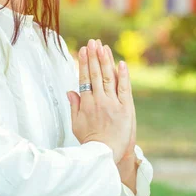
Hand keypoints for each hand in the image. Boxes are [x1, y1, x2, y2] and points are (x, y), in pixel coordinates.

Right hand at [66, 38, 133, 163]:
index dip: (83, 63)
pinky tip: (121, 63)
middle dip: (94, 57)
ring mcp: (112, 104)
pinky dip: (123, 76)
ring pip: (108, 78)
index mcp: (86, 104)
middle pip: (95, 74)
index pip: (84, 78)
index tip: (83, 50)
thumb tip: (70, 91)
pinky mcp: (125, 108)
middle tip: (93, 42)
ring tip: (103, 47)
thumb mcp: (76, 124)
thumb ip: (74, 106)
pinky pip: (124, 89)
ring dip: (106, 61)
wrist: (104, 154)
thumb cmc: (90, 141)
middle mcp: (98, 101)